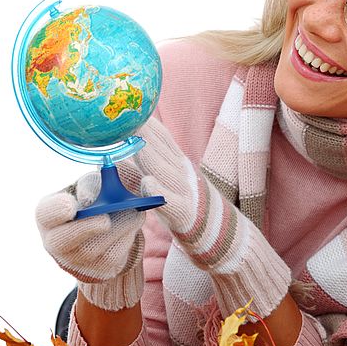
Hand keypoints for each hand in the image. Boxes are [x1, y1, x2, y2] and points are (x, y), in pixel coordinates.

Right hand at [36, 168, 144, 310]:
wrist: (113, 224)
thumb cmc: (97, 197)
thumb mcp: (94, 183)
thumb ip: (93, 183)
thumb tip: (93, 194)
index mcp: (49, 214)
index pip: (46, 213)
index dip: (56, 211)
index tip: (71, 206)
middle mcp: (55, 240)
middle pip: (62, 240)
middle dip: (85, 228)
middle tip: (105, 220)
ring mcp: (74, 260)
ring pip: (92, 250)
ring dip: (115, 229)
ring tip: (131, 211)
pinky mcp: (96, 271)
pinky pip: (111, 258)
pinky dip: (125, 238)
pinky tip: (132, 223)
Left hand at [131, 117, 290, 317]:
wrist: (223, 238)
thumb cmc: (188, 209)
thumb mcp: (171, 183)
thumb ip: (152, 168)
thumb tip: (122, 155)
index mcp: (179, 166)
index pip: (161, 139)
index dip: (146, 122)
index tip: (129, 106)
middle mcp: (183, 175)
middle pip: (161, 149)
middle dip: (144, 130)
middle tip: (125, 113)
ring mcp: (186, 194)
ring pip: (164, 170)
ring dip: (149, 153)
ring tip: (133, 139)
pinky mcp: (186, 216)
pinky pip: (172, 203)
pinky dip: (160, 192)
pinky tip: (148, 183)